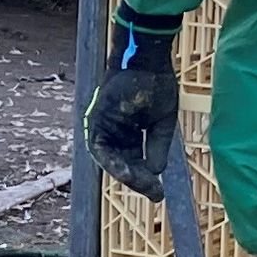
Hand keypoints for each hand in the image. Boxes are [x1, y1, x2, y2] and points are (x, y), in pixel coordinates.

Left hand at [86, 9, 183, 196]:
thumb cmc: (156, 85)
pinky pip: (99, 149)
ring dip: (126, 175)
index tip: (159, 194)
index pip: (134, 162)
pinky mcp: (94, 121)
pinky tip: (128, 172)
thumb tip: (156, 173)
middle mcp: (113, 132)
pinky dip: (112, 162)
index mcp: (128, 132)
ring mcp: (102, 127)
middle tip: (155, 194)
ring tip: (144, 186)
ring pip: (110, 161)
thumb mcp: (162, 124)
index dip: (146, 179)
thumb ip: (157, 148)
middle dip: (138, 181)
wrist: (147, 61)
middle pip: (123, 165)